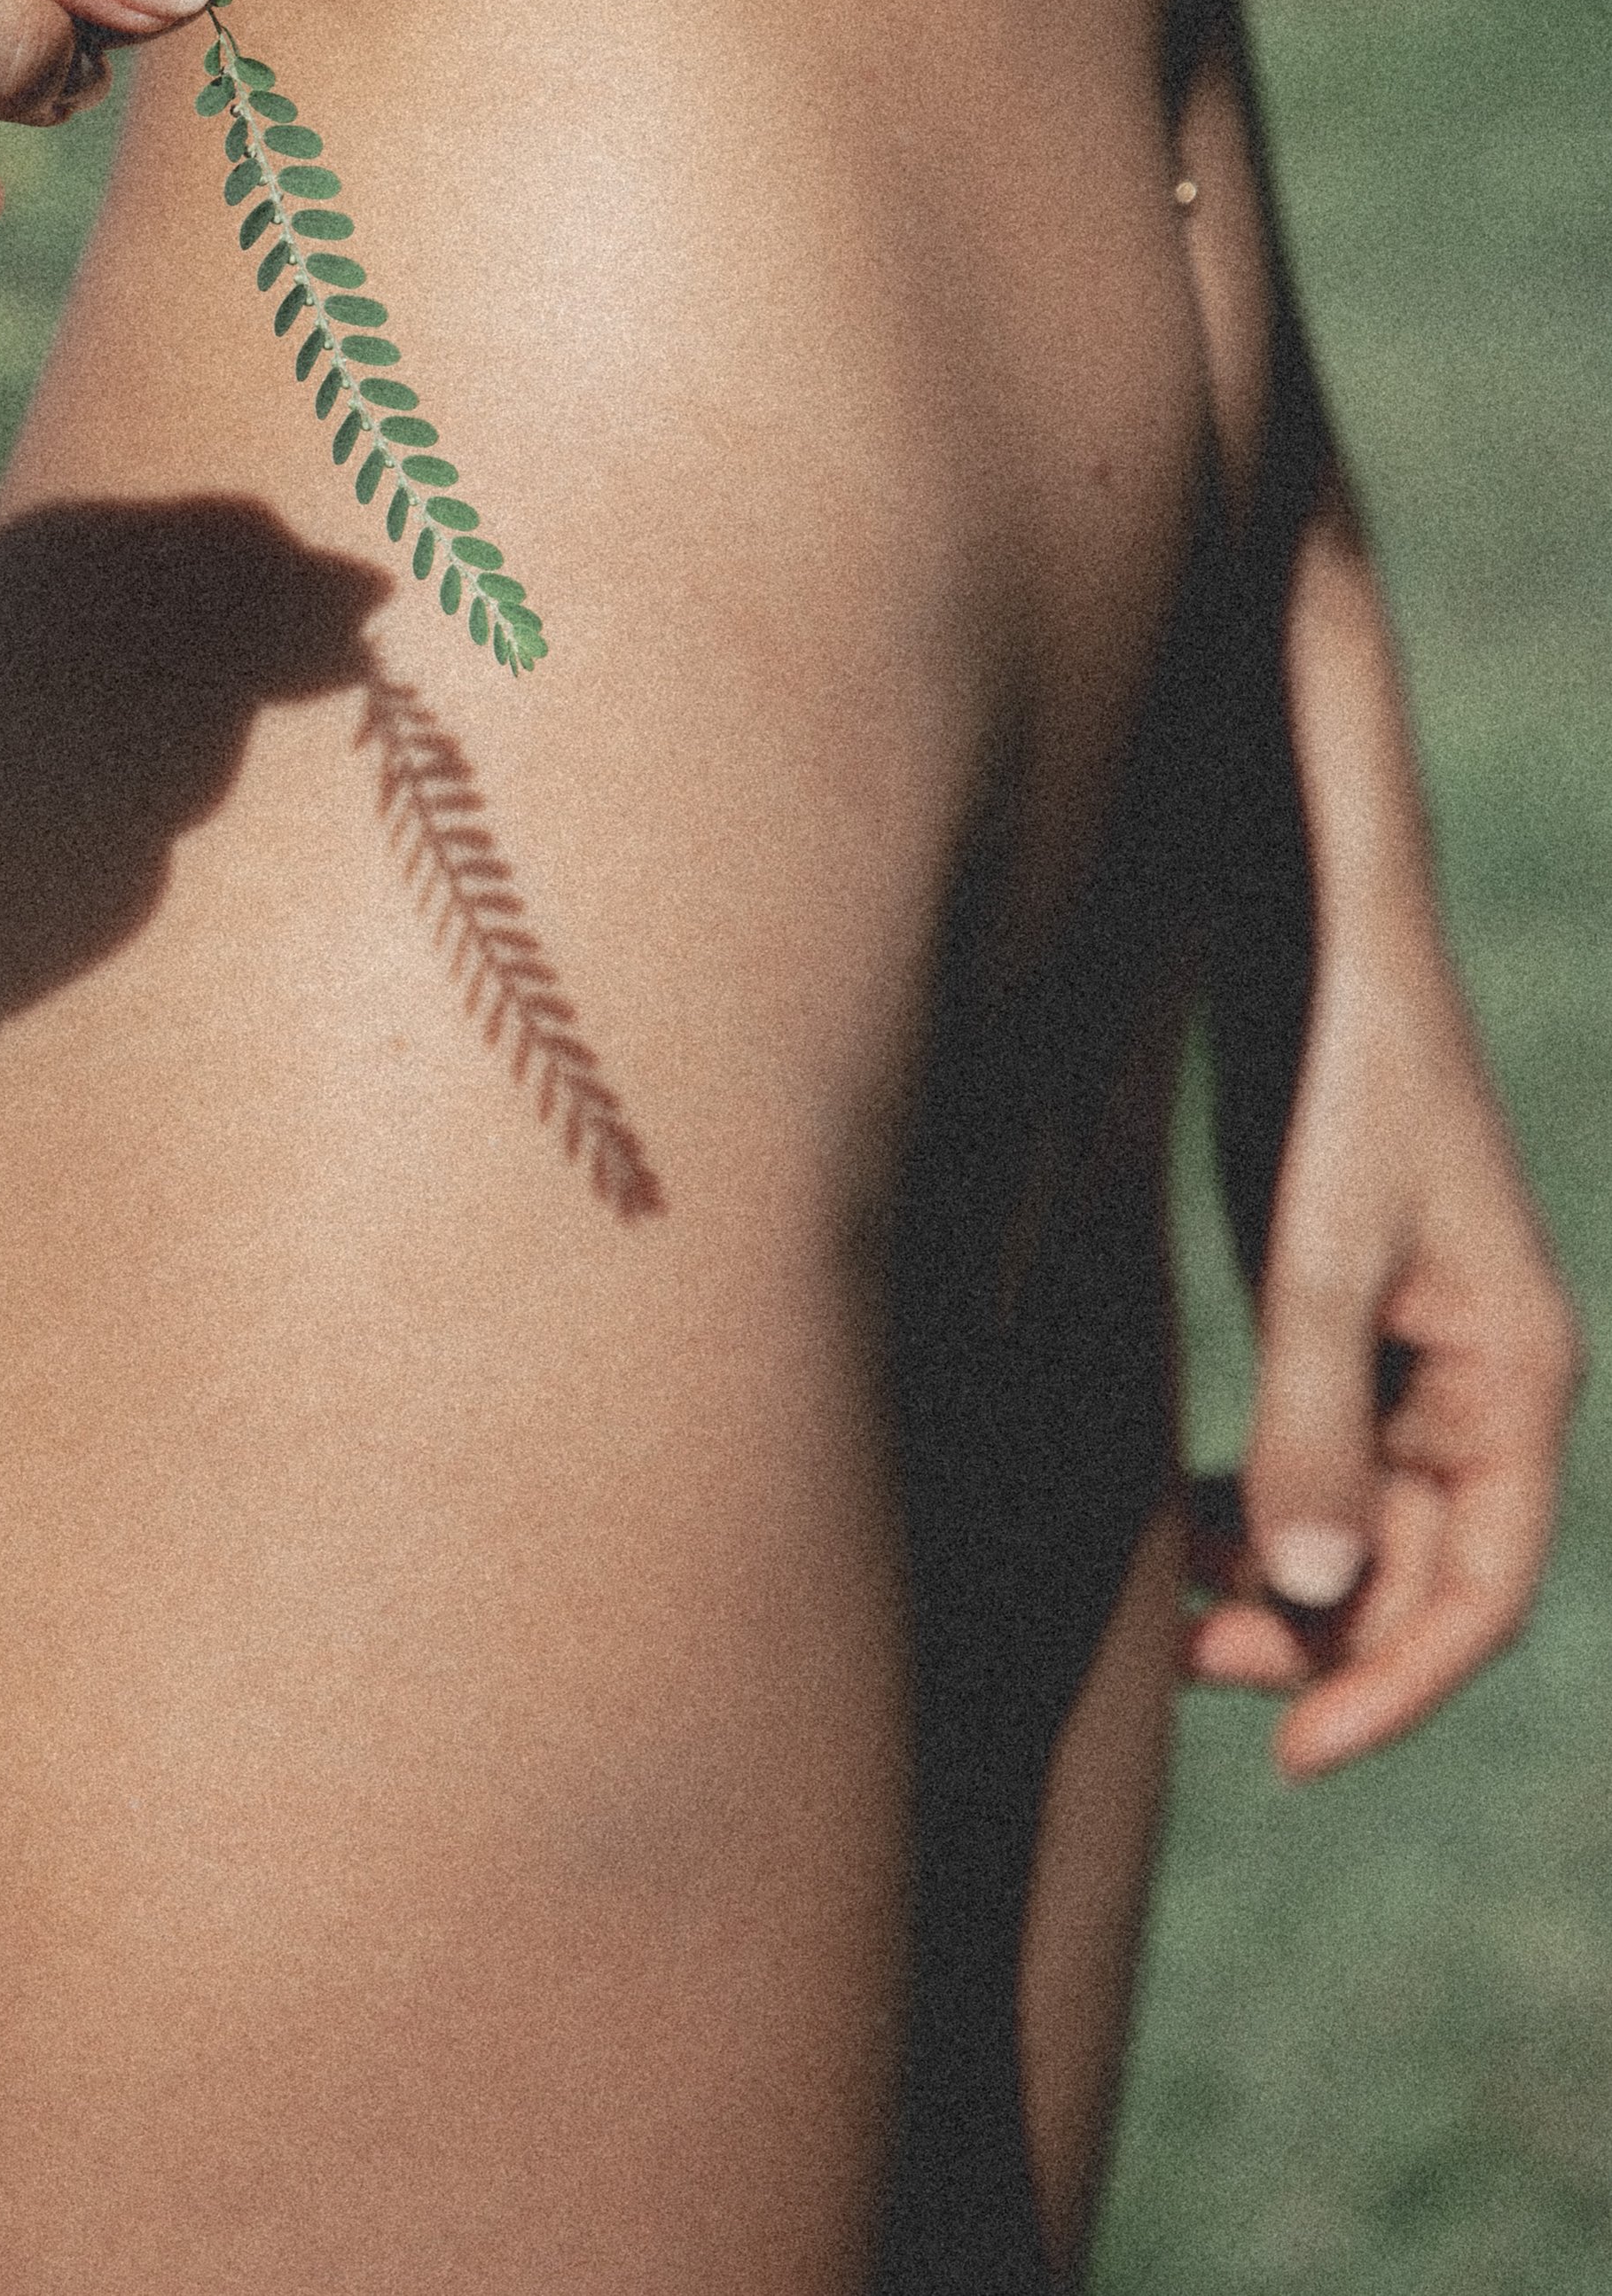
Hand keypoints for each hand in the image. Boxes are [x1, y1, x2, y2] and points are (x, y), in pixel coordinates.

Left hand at [1186, 917, 1583, 1776]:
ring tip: (1174, 1607)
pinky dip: (1266, 1503)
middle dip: (1317, 1638)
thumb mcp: (1315, 1251)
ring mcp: (1418, 1354)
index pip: (1479, 1587)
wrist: (1318, 936)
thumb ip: (1313, 1417)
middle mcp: (1483, 1382)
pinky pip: (1326, 1455)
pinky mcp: (1351, 1317)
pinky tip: (1188, 1524)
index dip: (1394, 1685)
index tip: (1294, 1753)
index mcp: (1516, 1375)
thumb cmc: (1340, 1076)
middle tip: (1187, 1666)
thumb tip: (1309, 1593)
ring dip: (1284, 1581)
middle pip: (1415, 1571)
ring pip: (1362, 1522)